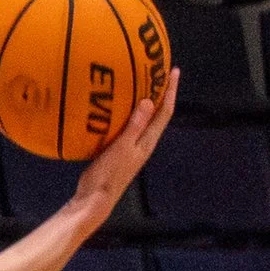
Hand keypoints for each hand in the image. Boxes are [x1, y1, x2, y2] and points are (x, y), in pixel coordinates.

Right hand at [69, 68, 177, 228]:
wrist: (95, 199)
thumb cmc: (108, 175)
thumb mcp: (121, 148)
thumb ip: (135, 126)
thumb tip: (149, 101)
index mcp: (147, 141)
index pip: (164, 112)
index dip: (171, 91)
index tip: (174, 71)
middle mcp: (144, 143)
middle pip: (159, 114)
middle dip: (162, 93)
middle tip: (160, 72)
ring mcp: (133, 147)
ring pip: (145, 119)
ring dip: (148, 101)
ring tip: (143, 83)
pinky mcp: (121, 150)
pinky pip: (131, 125)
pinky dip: (131, 112)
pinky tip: (120, 107)